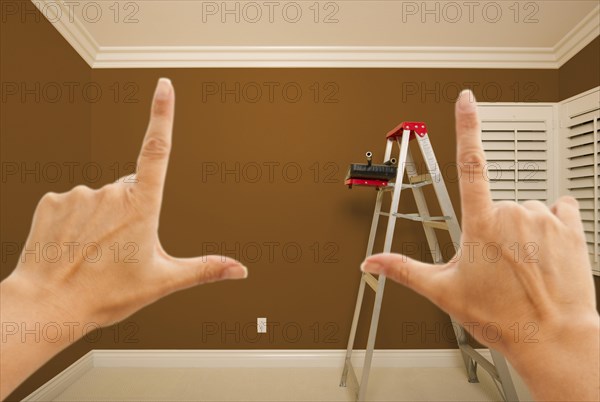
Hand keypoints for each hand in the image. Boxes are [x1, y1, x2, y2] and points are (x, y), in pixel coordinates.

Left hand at [1, 79, 246, 398]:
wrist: (48, 305)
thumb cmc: (105, 294)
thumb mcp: (162, 281)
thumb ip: (204, 269)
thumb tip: (240, 270)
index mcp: (141, 206)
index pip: (156, 149)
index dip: (162, 114)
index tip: (164, 86)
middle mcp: (110, 193)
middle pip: (130, 189)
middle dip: (131, 210)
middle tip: (121, 248)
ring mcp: (79, 194)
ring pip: (101, 198)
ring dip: (102, 218)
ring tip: (94, 252)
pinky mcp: (52, 201)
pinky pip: (72, 203)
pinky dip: (76, 220)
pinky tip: (73, 245)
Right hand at [361, 90, 598, 400]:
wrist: (553, 338)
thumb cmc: (502, 317)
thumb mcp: (444, 291)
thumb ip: (403, 270)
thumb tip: (371, 263)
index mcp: (481, 223)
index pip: (469, 162)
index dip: (467, 126)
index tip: (467, 99)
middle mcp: (513, 213)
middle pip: (495, 203)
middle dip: (492, 226)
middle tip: (496, 263)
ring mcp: (544, 218)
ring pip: (525, 209)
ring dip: (521, 229)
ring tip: (521, 264)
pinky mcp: (571, 227)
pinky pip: (559, 209)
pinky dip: (552, 224)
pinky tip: (546, 251)